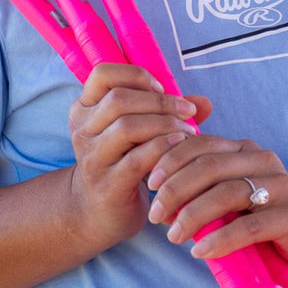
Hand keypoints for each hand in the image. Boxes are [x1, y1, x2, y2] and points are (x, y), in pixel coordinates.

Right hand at [67, 63, 210, 250]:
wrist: (99, 213)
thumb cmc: (123, 163)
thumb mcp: (137, 133)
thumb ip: (166, 113)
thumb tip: (205, 102)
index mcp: (85, 109)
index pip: (102, 75)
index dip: (135, 75)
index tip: (161, 88)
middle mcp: (83, 130)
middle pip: (118, 99)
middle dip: (160, 101)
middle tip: (187, 111)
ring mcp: (92, 158)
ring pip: (127, 126)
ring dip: (165, 124)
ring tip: (188, 131)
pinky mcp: (108, 184)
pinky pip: (138, 159)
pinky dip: (163, 148)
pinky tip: (180, 147)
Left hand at [145, 134, 287, 275]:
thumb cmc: (264, 225)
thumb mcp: (231, 201)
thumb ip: (204, 190)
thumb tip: (158, 193)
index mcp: (244, 150)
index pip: (200, 144)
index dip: (170, 160)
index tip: (149, 184)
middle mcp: (263, 160)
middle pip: (209, 165)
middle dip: (175, 188)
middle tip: (156, 214)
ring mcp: (281, 186)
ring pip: (226, 193)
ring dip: (192, 215)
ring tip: (173, 236)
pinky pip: (249, 225)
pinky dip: (221, 239)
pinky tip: (200, 251)